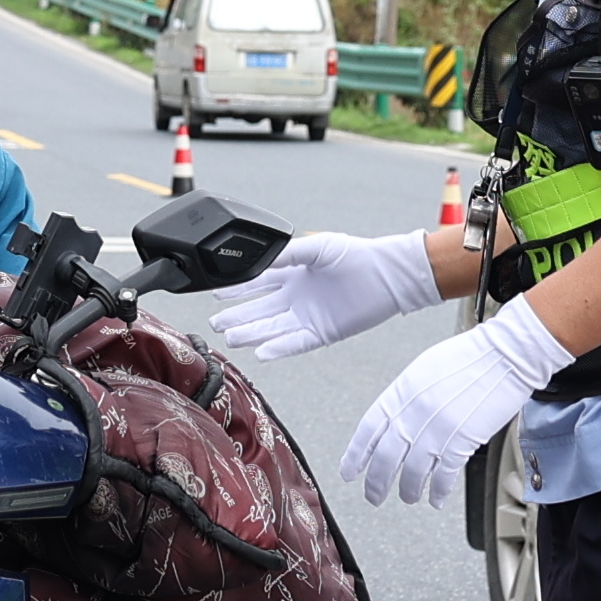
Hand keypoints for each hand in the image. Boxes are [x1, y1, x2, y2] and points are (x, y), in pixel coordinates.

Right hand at [212, 227, 440, 359]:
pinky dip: (278, 348)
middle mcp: (296, 296)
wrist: (387, 275)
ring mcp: (307, 316)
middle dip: (237, 316)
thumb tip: (260, 257)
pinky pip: (294, 343)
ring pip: (271, 328)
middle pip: (259, 309)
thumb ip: (288, 253)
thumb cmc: (355, 255)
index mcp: (292, 272)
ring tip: (230, 338)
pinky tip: (260, 353)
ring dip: (251, 333)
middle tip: (215, 324)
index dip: (235, 290)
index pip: (256, 283)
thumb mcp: (318, 247)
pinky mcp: (321, 333)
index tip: (213, 294)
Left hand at [340, 299, 567, 506]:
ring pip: (412, 472)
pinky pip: (443, 476)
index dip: (356, 455)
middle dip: (377, 483)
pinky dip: (437, 490)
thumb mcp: (425, 369)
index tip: (349, 471)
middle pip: (386, 458)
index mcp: (401, 391)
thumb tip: (396, 418)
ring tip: (408, 497)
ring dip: (408, 490)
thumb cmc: (471, 357)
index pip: (369, 430)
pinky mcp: (462, 442)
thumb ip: (407, 396)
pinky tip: (435, 497)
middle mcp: (415, 412)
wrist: (505, 355)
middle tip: (373, 495)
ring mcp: (438, 429)